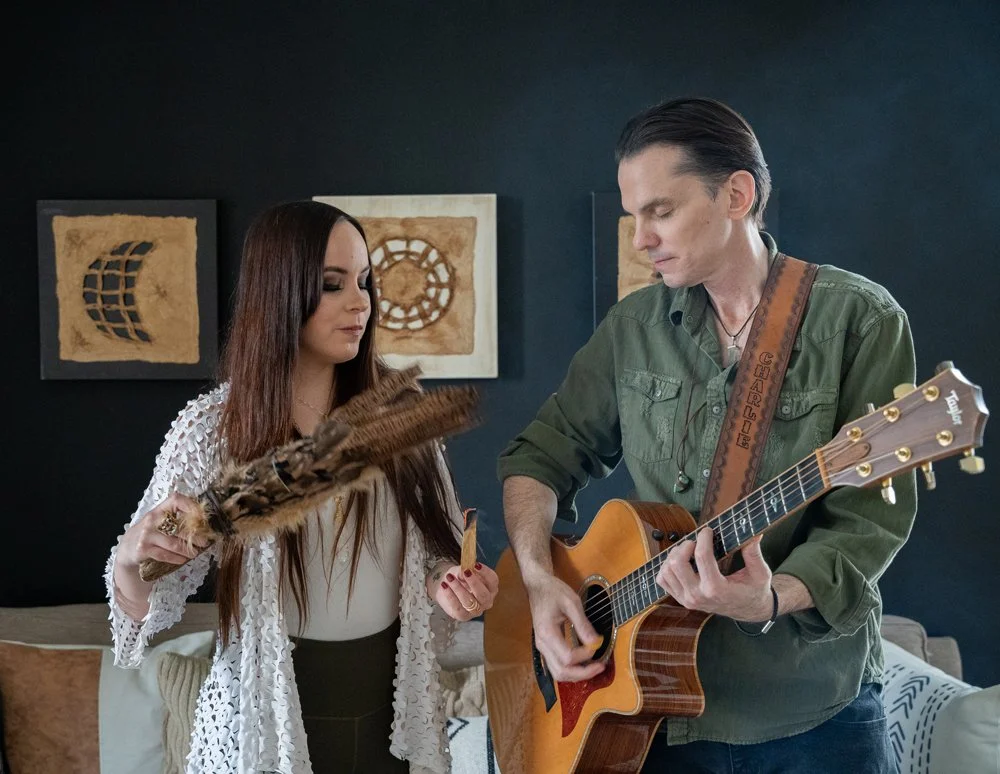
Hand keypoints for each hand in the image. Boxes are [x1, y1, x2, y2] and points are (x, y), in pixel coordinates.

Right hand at [116, 492, 209, 571]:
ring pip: (174, 544)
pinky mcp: (143, 549)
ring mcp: (147, 535)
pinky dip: (176, 558)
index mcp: (159, 509)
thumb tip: (203, 522)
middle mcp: (152, 520)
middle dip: (196, 537)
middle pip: (179, 527)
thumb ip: (177, 518)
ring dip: (188, 550)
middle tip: (205, 542)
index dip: (191, 506)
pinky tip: (183, 559)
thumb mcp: (160, 520)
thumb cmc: (151, 532)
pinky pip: (164, 555)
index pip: (176, 500)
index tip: (203, 517)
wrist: (128, 547)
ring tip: (195, 553)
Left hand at [431, 563, 498, 621]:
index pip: (493, 580)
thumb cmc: (460, 578)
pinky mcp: (464, 616)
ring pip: (469, 601)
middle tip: (465, 572)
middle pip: (484, 594)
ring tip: (449, 578)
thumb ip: (464, 570)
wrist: (448, 589)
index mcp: (491, 588)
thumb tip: (465, 571)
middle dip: (474, 583)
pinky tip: (444, 586)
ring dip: (458, 588)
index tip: (476, 565)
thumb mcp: (463, 571)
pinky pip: (457, 607)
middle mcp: (487, 601)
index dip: (485, 573)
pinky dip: (450, 596)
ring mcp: (476, 610)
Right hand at [523, 570, 604, 682]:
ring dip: (577, 675)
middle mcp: (542, 645)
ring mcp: (542, 648)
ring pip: (558, 673)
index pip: (567, 657)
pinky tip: (584, 664)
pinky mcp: (545, 648)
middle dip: (583, 674)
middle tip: (601, 666)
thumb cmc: (554, 592)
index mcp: (547, 633)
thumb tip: (596, 642)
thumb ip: (583, 624)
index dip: (585, 655)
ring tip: (594, 667)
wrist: (538, 587)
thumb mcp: (572, 602)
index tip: (597, 643)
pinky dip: (571, 670)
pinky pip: (557, 667)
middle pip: (562, 672)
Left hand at [656, 529, 773, 621]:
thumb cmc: (754, 590)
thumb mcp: (760, 573)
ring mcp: (687, 599)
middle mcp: (698, 596)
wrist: (748, 610)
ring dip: (675, 554)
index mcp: (717, 589)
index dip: (703, 538)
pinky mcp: (681, 599)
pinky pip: (662, 580)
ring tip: (688, 550)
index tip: (708, 530)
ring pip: (667, 570)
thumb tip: (754, 534)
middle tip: (696, 541)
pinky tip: (681, 561)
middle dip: (685, 545)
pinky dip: (667, 567)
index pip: (701, 556)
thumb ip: (755, 554)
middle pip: (677, 563)